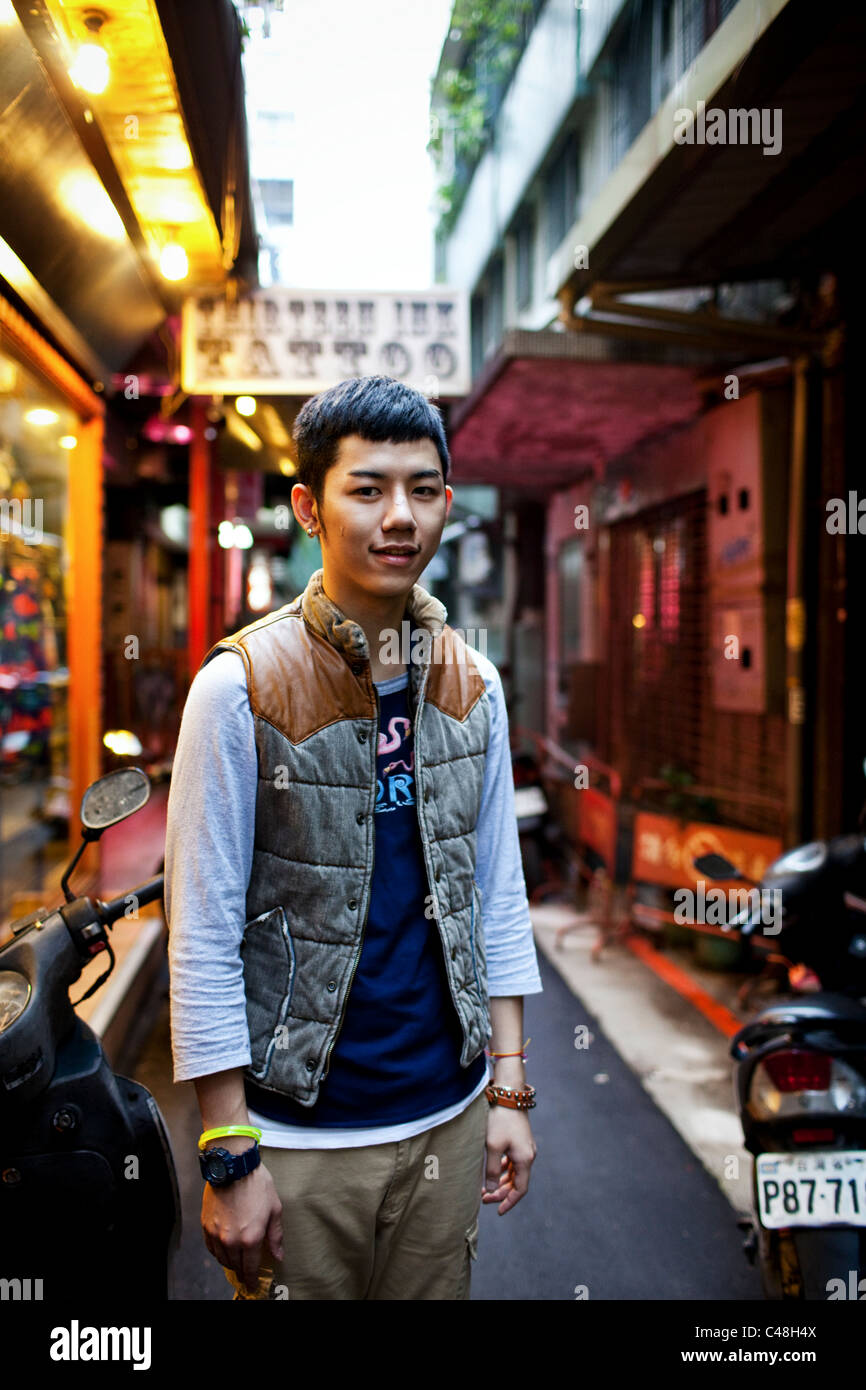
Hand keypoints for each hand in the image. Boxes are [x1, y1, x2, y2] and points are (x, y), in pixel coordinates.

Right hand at [201, 1157, 283, 1291]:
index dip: (251, 1279)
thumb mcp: (275, 1209)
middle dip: (241, 1270)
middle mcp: (231, 1240)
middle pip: (234, 1265)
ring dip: (229, 1262)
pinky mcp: (206, 1225)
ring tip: (236, 1259)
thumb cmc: (257, 1184)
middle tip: (245, 1272)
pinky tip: (223, 1248)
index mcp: (251, 1238)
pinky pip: (210, 1247)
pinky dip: (217, 1252)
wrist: (234, 1166)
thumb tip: (278, 1255)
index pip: (249, 1268)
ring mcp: (217, 1233)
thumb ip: (275, 1236)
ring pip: (221, 1258)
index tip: (251, 1285)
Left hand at [482, 1106, 536, 1213]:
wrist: (509, 1093)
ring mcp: (525, 1147)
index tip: (498, 1211)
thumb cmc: (499, 1119)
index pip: (520, 1189)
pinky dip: (502, 1169)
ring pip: (514, 1172)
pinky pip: (512, 1161)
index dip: (509, 1201)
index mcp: (525, 1159)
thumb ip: (491, 1170)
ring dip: (500, 1181)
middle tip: (483, 1199)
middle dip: (500, 1192)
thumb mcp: (492, 1146)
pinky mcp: (519, 1140)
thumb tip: (490, 1191)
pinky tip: (491, 1170)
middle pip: (516, 1181)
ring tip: (484, 1188)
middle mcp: (528, 1155)